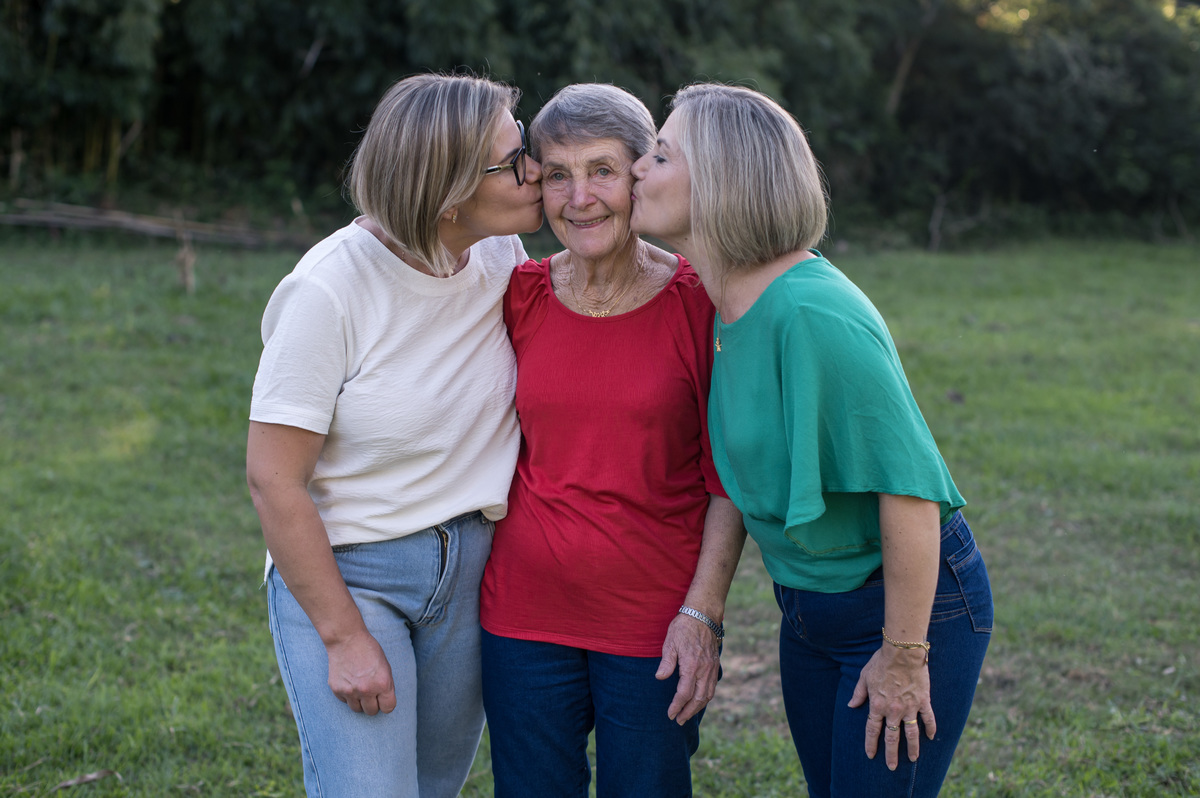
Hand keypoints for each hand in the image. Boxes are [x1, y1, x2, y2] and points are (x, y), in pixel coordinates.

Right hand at [325, 630, 396, 714]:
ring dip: (359, 702)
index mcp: (382, 683)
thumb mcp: (385, 666)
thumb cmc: (368, 650)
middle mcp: (367, 690)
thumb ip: (386, 685)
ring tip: (359, 688)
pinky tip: (349, 682)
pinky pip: (345, 701)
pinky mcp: (337, 690)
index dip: (386, 703)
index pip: (388, 708)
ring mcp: (350, 691)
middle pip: (372, 712)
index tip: (383, 699)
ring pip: (357, 710)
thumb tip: (384, 700)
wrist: (346, 639)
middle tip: (370, 693)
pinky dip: (347, 695)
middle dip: (373, 704)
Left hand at [656, 612, 720, 724]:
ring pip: (707, 694)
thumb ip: (667, 662)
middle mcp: (704, 669)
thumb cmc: (683, 627)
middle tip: (678, 720)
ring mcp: (711, 668)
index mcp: (691, 665)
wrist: (703, 615)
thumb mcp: (670, 642)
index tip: (670, 714)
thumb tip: (660, 678)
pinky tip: (699, 700)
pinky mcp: (715, 665)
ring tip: (687, 714)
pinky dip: (706, 697)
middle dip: (688, 712)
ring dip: (698, 707)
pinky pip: (712, 687)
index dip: (676, 706)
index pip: (684, 693)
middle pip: (698, 698)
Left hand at [847, 645, 935, 769]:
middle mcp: (893, 710)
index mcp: (877, 705)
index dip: (871, 744)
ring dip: (912, 748)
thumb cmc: (881, 662)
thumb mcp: (864, 676)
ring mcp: (909, 707)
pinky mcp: (923, 701)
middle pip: (891, 737)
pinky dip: (930, 728)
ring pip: (911, 734)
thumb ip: (858, 693)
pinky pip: (928, 719)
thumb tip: (851, 705)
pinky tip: (931, 737)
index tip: (870, 755)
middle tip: (892, 767)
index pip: (872, 730)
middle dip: (891, 754)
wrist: (902, 651)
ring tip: (913, 759)